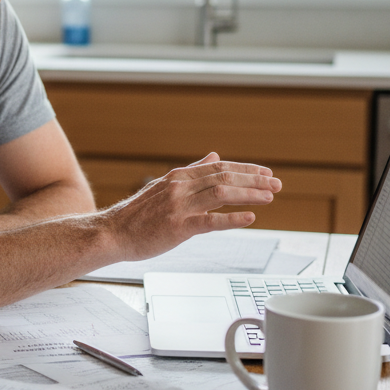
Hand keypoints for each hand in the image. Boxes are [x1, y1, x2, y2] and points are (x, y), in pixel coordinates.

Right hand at [103, 153, 280, 260]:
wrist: (112, 233)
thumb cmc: (138, 215)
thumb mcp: (165, 187)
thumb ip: (192, 172)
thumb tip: (214, 156)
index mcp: (178, 177)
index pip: (219, 167)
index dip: (246, 169)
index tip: (267, 173)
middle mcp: (180, 187)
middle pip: (224, 176)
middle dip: (254, 180)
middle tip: (277, 184)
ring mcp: (178, 206)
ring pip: (220, 193)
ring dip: (248, 194)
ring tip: (270, 196)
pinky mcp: (177, 227)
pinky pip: (209, 221)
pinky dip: (231, 218)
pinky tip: (249, 218)